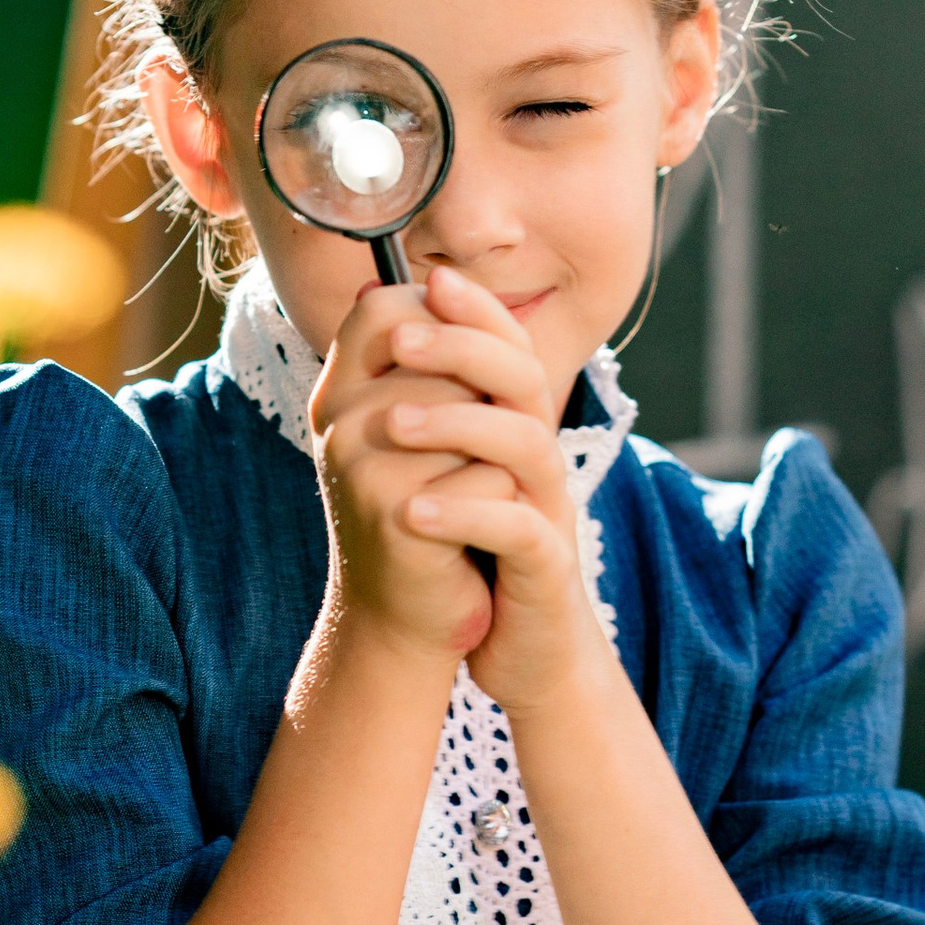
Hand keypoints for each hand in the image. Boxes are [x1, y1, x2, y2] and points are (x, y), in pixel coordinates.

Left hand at [316, 270, 604, 710]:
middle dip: (463, 349)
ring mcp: (549, 508)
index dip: (478, 310)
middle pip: (522, 377)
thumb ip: (424, 403)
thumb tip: (376, 319)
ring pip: (525, 443)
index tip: (430, 280)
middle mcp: (540, 455)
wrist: (520, 644)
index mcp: (515, 426)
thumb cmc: (477, 551)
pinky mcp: (546, 565)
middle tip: (400, 340)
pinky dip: (465, 513)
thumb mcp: (449, 471)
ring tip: (393, 424)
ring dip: (458, 425)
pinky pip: (517, 528)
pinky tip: (414, 509)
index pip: (507, 347)